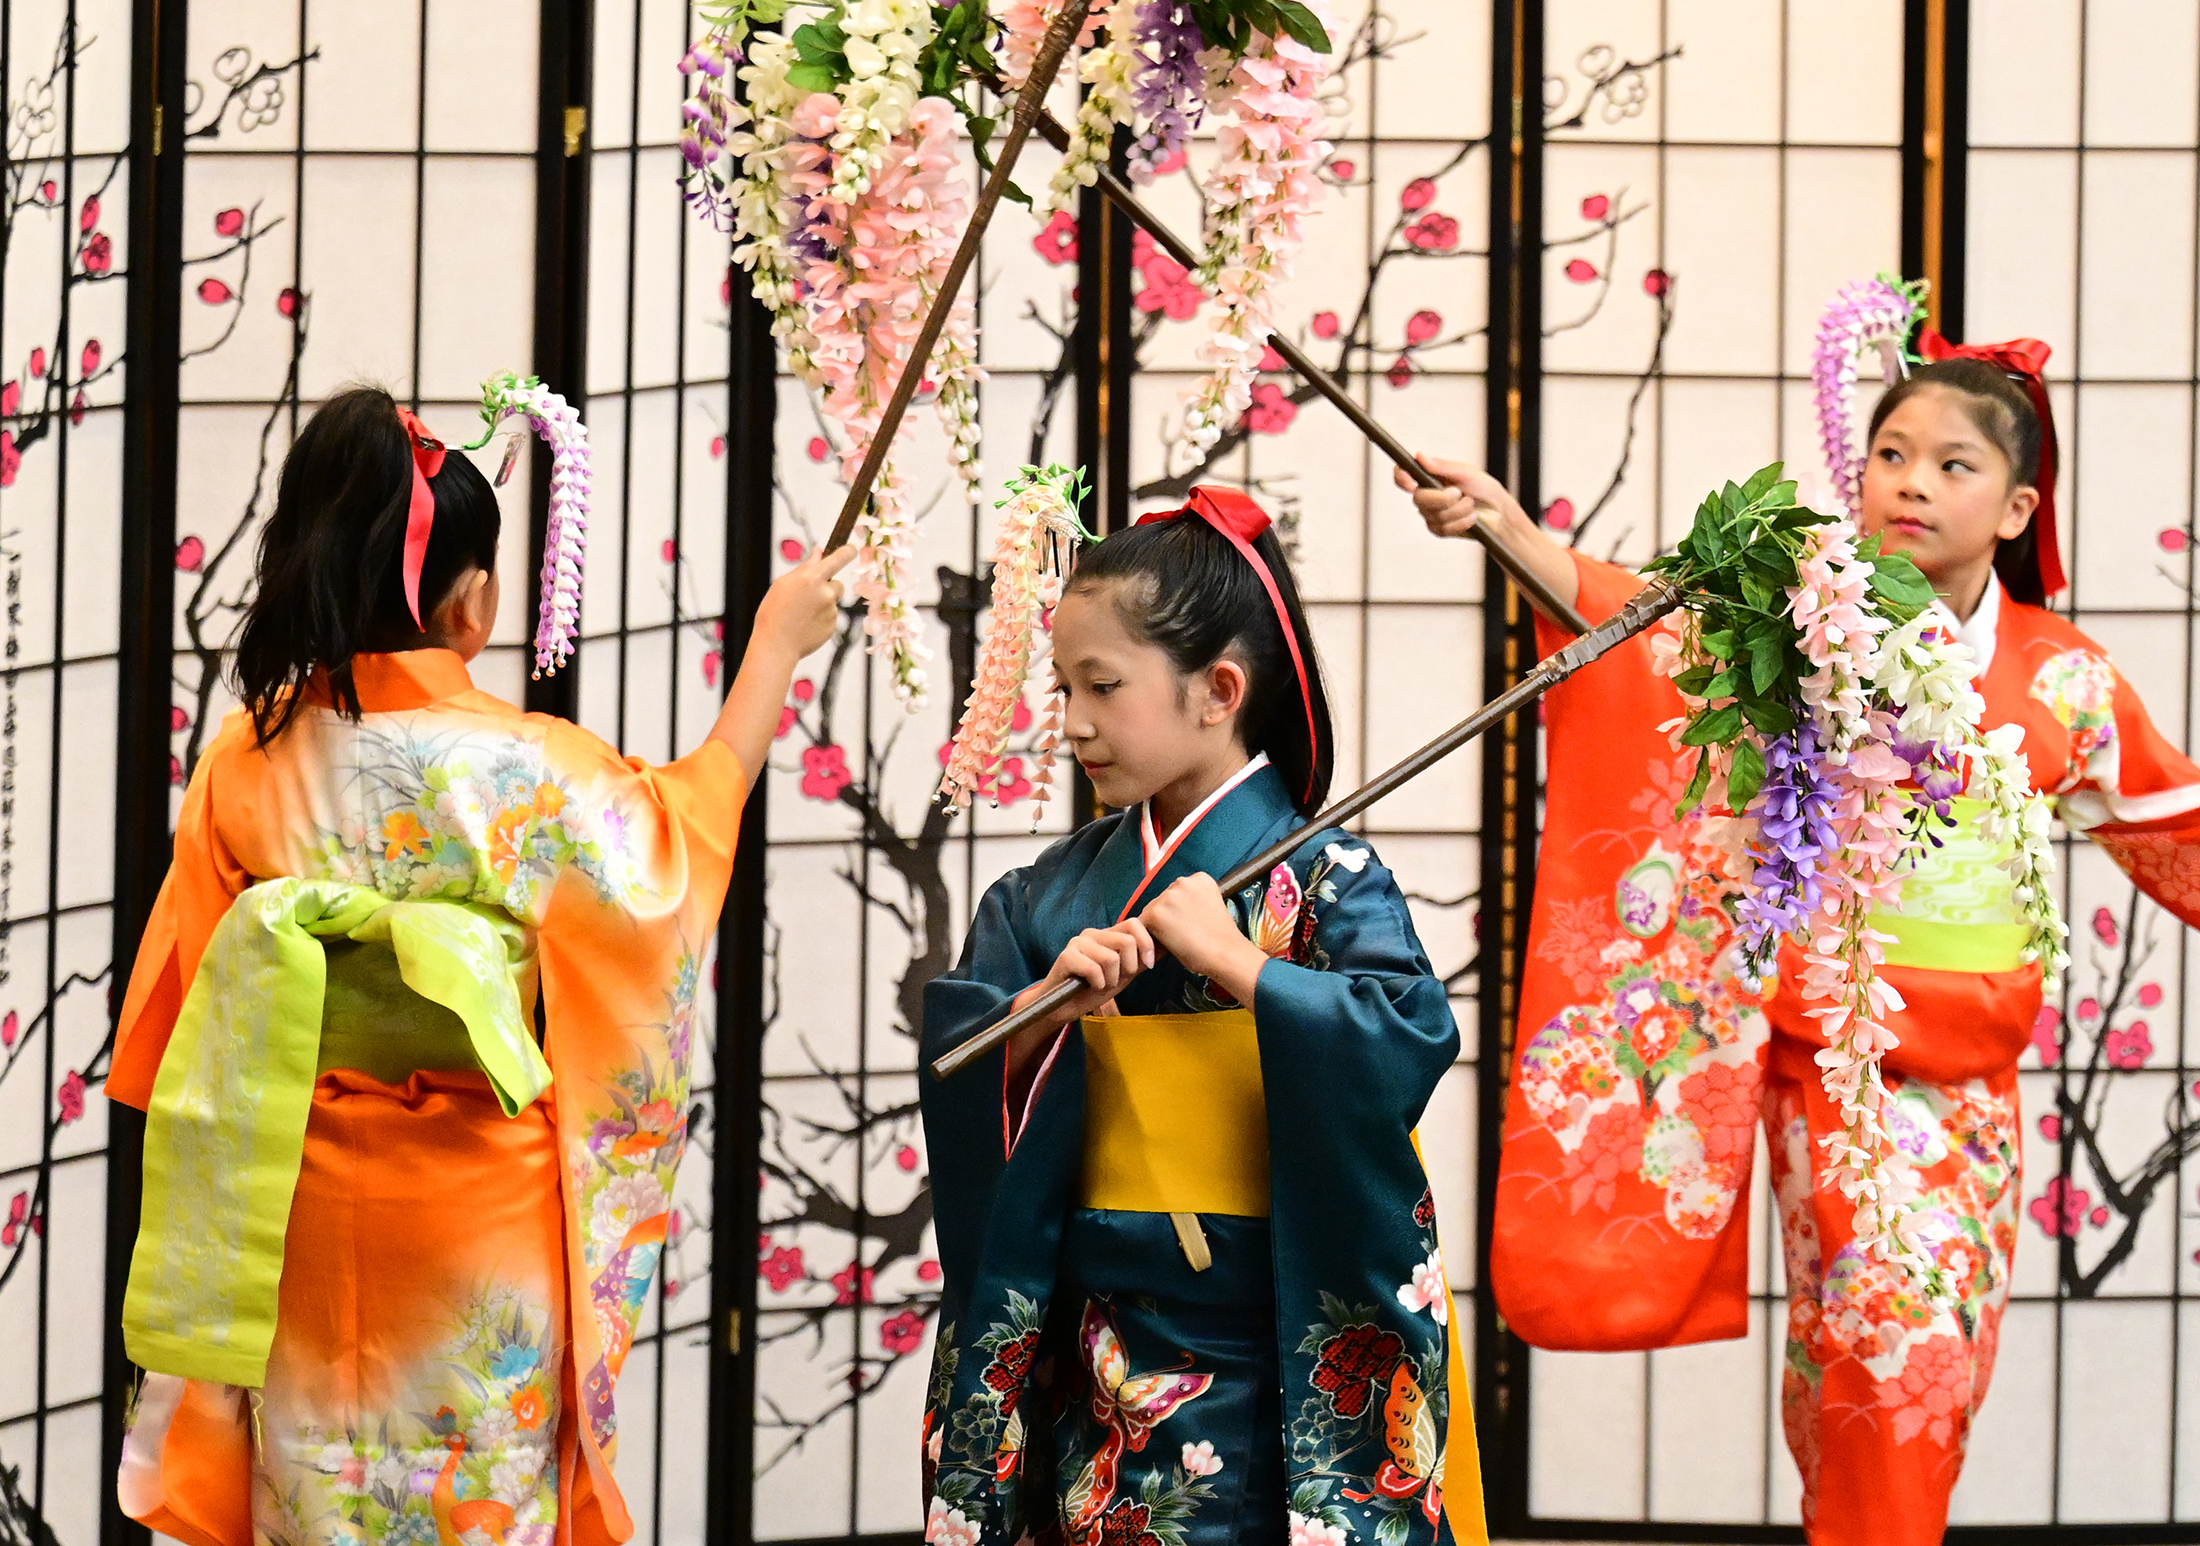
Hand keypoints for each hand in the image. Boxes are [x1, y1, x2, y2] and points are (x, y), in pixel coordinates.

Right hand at [753, 546, 855, 660]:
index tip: (851, 550)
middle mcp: (826, 593)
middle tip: (807, 598)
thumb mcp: (783, 584)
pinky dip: (821, 619)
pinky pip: (831, 617)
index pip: (839, 558)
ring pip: (833, 602)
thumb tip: (819, 553)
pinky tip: (806, 625)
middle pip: (837, 583)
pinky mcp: (833, 626)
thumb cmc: (774, 612)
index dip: (848, 552)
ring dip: (823, 604)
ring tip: (802, 614)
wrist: (776, 645)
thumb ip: (805, 567)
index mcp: (812, 578)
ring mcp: (832, 611)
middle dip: (827, 587)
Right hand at [1020, 922, 1156, 1028]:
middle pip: (1126, 941)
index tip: (1146, 965)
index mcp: (1107, 934)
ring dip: (1110, 980)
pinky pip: (1094, 969)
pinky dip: (1097, 984)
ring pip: (1111, 958)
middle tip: (1116, 979)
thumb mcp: (1124, 975)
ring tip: (1100, 984)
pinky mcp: (1066, 956)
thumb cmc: (1093, 990)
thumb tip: (1166, 947)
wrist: (1063, 1008)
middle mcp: (1093, 933)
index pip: (1135, 923)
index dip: (1146, 944)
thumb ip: (1142, 960)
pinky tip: (1089, 986)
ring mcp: (1078, 943)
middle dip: (1128, 967)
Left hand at [1140, 874, 1269, 1004]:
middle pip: (1163, 899)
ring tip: (1175, 943)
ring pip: (1152, 912)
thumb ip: (1192, 902)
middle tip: (1182, 936)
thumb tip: (1171, 912)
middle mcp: (1183, 881)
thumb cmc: (1221, 938)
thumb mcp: (1211, 907)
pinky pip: (1142, 926)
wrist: (1225, 954)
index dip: (1181, 911)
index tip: (1192, 925)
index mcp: (1200, 878)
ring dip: (1158, 926)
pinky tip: (1163, 950)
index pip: (1179, 892)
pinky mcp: (1155, 913)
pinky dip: (1148, 940)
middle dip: (1168, 916)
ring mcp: (1167, 896)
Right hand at [1393, 454, 1523, 540]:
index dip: (1401, 477)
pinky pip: (1442, 528)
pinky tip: (1471, 518)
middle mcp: (1426, 495)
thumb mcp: (1465, 472)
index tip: (1410, 482)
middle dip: (1441, 498)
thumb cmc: (1483, 488)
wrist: (1499, 512)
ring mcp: (1430, 514)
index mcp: (1429, 477)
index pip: (1403, 475)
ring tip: (1471, 504)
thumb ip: (1442, 466)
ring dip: (1457, 510)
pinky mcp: (1439, 529)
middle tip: (1459, 493)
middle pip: (1418, 499)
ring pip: (1434, 515)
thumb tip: (1419, 456)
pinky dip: (1460, 522)